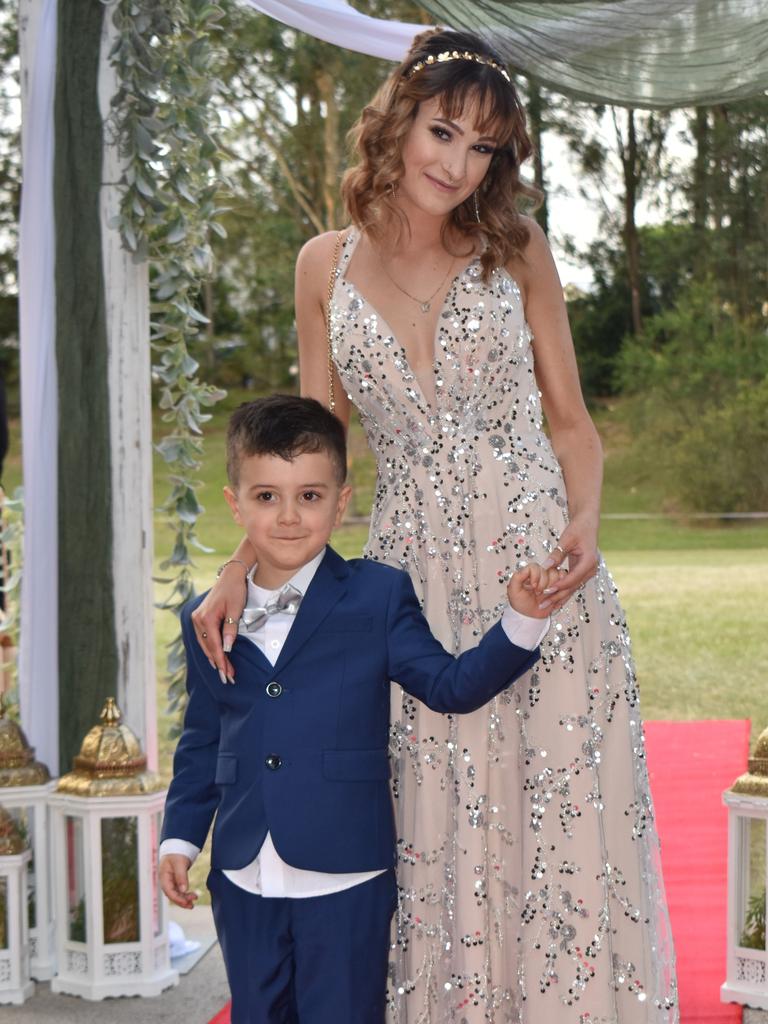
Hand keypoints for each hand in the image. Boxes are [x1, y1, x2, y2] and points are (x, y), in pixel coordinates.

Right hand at [159, 854, 197, 909]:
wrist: (177, 845)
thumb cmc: (176, 853)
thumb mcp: (179, 863)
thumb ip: (181, 877)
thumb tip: (184, 890)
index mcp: (164, 877)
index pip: (169, 891)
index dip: (177, 898)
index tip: (187, 902)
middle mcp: (166, 881)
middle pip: (172, 895)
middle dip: (182, 901)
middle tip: (192, 905)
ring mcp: (170, 881)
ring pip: (176, 894)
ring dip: (184, 899)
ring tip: (194, 900)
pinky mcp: (175, 880)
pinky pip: (179, 890)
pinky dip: (185, 894)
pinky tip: (192, 896)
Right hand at [190, 563, 248, 683]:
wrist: (230, 576)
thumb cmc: (235, 590)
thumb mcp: (236, 610)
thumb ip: (230, 629)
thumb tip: (227, 648)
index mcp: (206, 618)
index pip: (214, 646)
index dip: (221, 662)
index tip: (227, 674)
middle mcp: (198, 619)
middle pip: (207, 647)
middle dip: (218, 663)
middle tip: (227, 678)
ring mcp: (197, 618)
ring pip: (204, 644)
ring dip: (213, 657)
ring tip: (223, 670)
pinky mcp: (199, 617)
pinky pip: (203, 637)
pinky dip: (209, 648)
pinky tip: (215, 656)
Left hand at [507, 563, 561, 617]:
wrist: (529, 616)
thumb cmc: (520, 603)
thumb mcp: (513, 590)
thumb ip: (517, 577)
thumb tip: (526, 568)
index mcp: (531, 572)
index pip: (538, 566)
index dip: (537, 577)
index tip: (533, 587)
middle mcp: (543, 574)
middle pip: (551, 570)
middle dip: (546, 585)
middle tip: (539, 593)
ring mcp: (552, 580)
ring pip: (561, 577)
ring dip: (554, 590)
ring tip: (546, 598)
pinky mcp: (560, 587)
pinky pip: (568, 586)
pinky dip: (561, 594)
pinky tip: (552, 600)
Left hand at [538, 517, 598, 611]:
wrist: (588, 523)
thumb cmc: (578, 528)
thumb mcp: (566, 539)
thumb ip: (557, 554)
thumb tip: (546, 567)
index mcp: (588, 562)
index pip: (572, 578)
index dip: (559, 586)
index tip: (546, 592)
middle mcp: (590, 569)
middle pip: (572, 587)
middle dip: (557, 597)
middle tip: (542, 606)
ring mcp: (588, 571)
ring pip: (572, 588)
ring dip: (559, 597)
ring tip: (545, 607)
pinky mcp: (583, 571)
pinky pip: (572, 583)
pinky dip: (562, 591)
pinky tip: (552, 599)